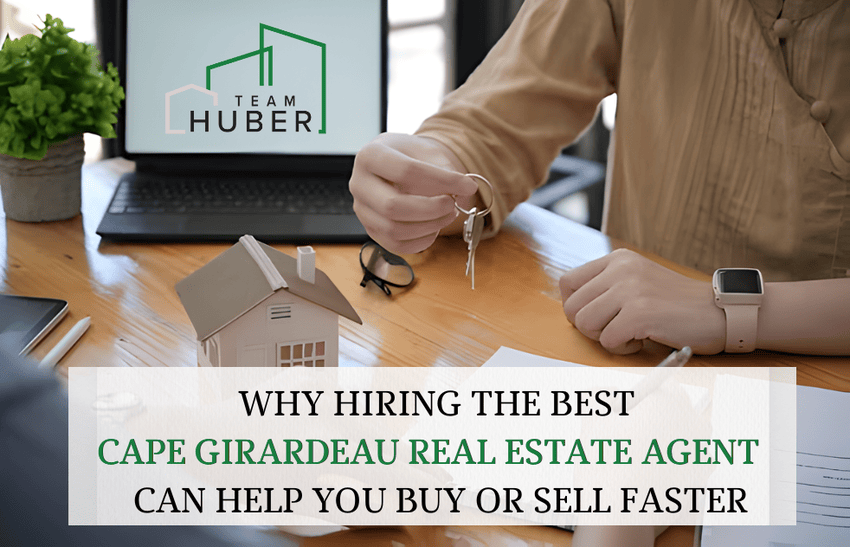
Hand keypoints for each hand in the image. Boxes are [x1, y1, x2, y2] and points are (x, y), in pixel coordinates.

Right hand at [349, 133, 478, 253]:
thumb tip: (464, 192)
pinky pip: (396, 245)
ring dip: (429, 226)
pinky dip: (421, 241)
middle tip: (452, 204)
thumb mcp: (428, 151)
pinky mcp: (371, 229)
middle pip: (392, 206)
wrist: (398, 165)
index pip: (406, 171)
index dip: (442, 181)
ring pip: (394, 230)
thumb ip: (447, 169)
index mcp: (370, 156)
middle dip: (431, 209)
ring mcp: (362, 210)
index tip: (468, 185)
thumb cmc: (412, 156)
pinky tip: (435, 227)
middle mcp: (358, 184)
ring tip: (449, 214)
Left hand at [559, 249, 725, 354]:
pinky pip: (607, 340)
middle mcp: (620, 269)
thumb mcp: (638, 281)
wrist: (721, 312)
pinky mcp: (639, 313)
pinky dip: (622, 348)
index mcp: (617, 259)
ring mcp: (629, 290)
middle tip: (617, 328)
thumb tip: (573, 306)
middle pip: (571, 308)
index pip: (567, 282)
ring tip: (631, 333)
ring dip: (604, 338)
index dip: (576, 306)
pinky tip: (643, 340)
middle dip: (590, 327)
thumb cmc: (677, 305)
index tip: (599, 316)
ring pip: (584, 324)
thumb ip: (607, 287)